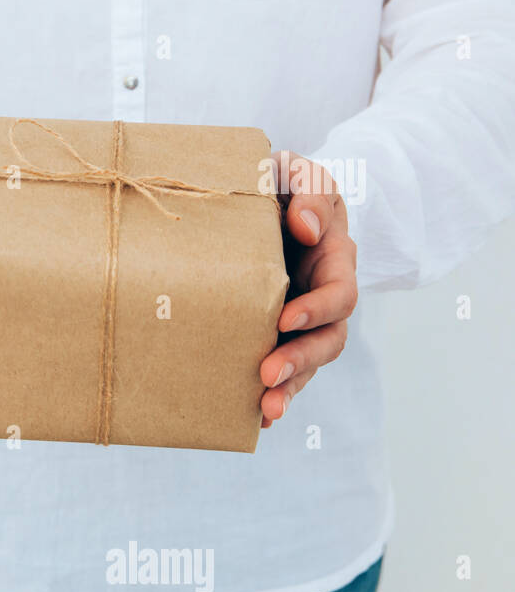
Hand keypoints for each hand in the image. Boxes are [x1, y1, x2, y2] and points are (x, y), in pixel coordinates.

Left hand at [259, 152, 358, 426]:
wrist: (256, 199)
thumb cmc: (280, 182)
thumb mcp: (298, 173)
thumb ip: (309, 192)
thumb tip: (306, 227)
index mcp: (333, 258)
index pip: (339, 292)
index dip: (318, 309)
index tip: (285, 319)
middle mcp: (321, 296)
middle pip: (327, 339)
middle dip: (300, 360)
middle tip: (267, 376)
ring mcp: (299, 320)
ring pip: (307, 363)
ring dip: (289, 388)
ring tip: (266, 409)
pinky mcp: (273, 334)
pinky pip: (280, 370)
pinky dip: (271, 394)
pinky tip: (252, 418)